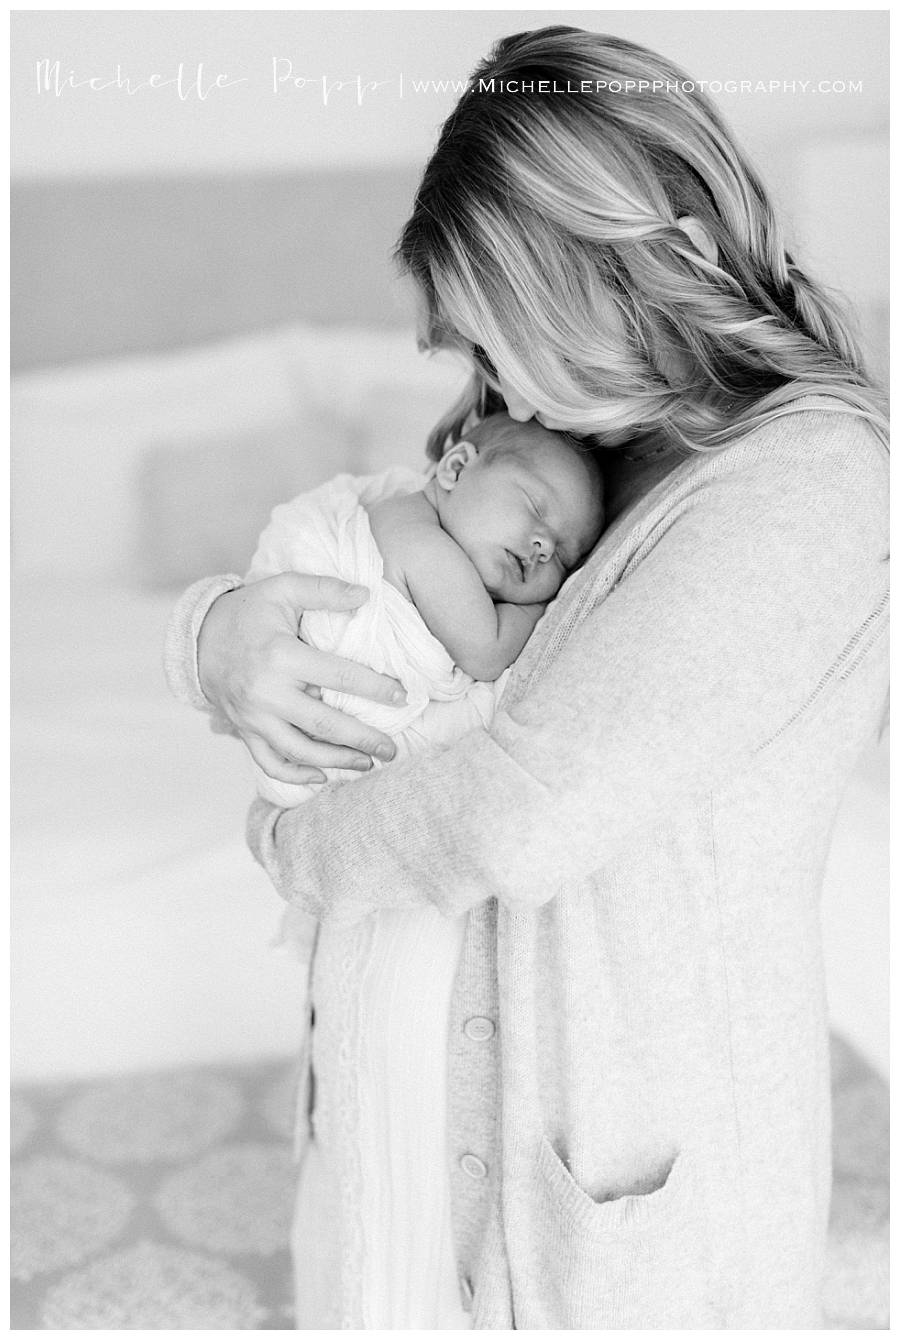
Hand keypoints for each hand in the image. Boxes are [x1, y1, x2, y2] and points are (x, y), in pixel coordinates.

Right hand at [197, 573, 406, 783]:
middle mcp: (266, 693)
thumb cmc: (249, 611)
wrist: (199, 638)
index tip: (402, 697)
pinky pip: (270, 762)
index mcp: (281, 657)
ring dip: (337, 761)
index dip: (376, 688)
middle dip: (363, 739)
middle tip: (393, 748)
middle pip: (324, 723)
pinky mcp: (245, 731)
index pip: (340, 676)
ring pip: (300, 751)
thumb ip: (324, 589)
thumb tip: (365, 595)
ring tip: (368, 763)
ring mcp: (253, 717)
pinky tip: (322, 776)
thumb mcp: (283, 588)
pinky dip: (296, 774)